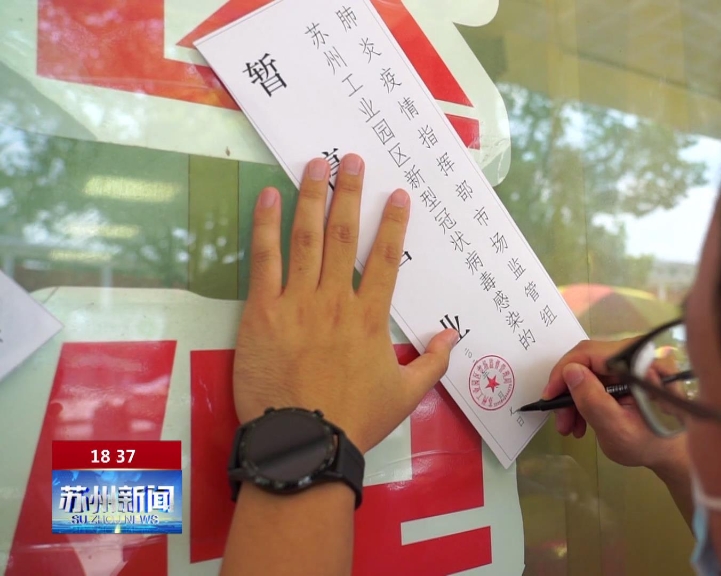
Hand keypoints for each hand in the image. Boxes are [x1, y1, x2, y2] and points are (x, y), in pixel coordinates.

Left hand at [232, 154, 458, 452]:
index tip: (398, 194)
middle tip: (352, 158)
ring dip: (313, 197)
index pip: (386, 259)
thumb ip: (433, 362)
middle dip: (351, 193)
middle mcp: (336, 300)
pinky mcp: (262, 311)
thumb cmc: (355, 420)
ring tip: (317, 164)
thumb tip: (453, 335)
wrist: (303, 442)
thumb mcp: (405, 395)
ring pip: (307, 238)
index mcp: (370, 317)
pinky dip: (266, 225)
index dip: (393, 223)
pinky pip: (264, 260)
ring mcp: (297, 303)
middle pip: (345, 236)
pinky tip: (269, 196)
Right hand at [543, 339, 687, 473]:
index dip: (564, 373)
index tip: (549, 398)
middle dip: (568, 391)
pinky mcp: (628, 370)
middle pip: (588, 361)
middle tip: (560, 421)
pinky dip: (586, 397)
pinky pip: (598, 377)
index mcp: (639, 361)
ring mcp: (632, 361)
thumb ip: (592, 400)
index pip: (590, 353)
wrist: (674, 451)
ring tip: (571, 427)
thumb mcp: (616, 429)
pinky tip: (583, 421)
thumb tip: (570, 371)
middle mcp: (636, 353)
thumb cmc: (651, 443)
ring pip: (590, 371)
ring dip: (575, 397)